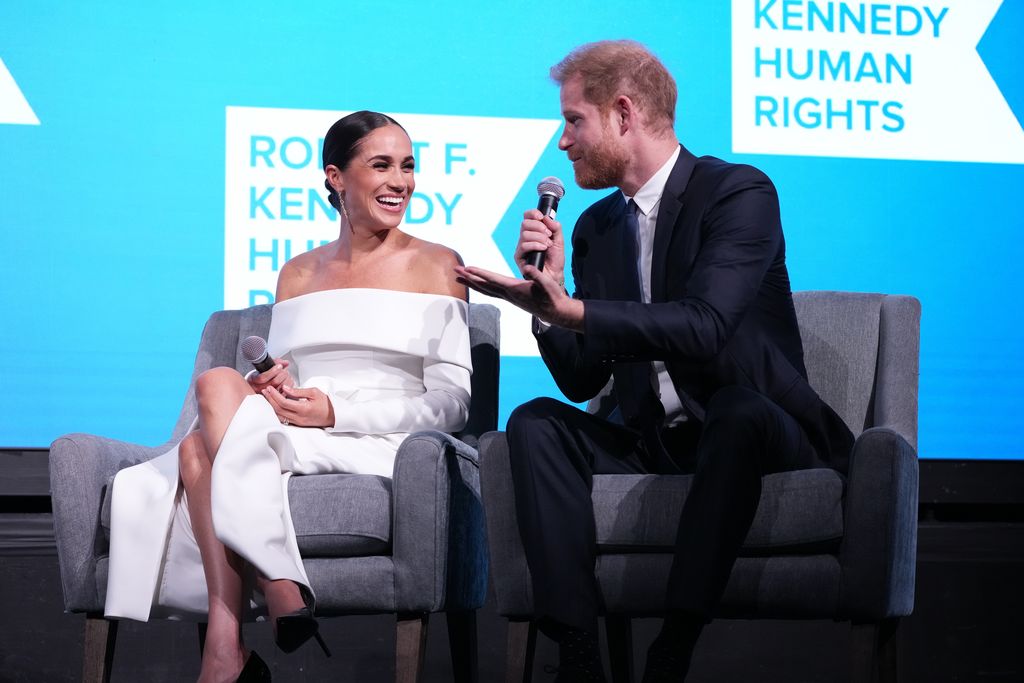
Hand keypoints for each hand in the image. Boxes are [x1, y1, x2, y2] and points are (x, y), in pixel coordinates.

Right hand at [247, 359, 293, 393]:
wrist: (258, 386)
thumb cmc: (261, 375)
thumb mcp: (264, 367)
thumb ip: (275, 362)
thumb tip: (285, 362)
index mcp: (254, 380)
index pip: (263, 378)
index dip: (273, 371)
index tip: (279, 366)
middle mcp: (259, 389)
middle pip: (274, 382)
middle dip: (282, 373)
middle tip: (284, 370)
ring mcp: (267, 395)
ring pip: (281, 387)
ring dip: (287, 379)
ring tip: (286, 375)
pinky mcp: (275, 399)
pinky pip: (285, 392)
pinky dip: (289, 385)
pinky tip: (288, 381)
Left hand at [261, 385, 335, 427]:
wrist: (334, 415)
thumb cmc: (326, 403)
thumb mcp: (314, 392)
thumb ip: (298, 391)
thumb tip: (284, 388)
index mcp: (304, 409)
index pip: (283, 402)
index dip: (274, 395)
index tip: (270, 388)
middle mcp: (299, 418)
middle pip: (278, 410)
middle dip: (270, 399)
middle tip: (265, 391)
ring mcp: (298, 422)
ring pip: (279, 415)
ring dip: (271, 406)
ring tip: (267, 397)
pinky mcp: (297, 424)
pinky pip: (283, 418)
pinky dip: (277, 411)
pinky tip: (275, 404)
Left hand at [454, 263, 584, 331]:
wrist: (556, 311)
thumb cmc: (552, 297)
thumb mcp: (547, 284)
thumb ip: (537, 276)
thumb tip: (527, 269)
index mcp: (515, 288)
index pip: (493, 279)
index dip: (479, 273)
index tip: (467, 268)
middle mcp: (508, 294)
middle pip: (484, 285)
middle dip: (469, 277)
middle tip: (455, 270)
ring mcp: (509, 297)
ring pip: (486, 289)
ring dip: (472, 283)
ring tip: (460, 277)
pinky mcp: (511, 298)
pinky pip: (492, 292)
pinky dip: (482, 287)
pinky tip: (478, 284)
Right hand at [513, 210, 564, 281]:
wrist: (555, 275)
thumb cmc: (555, 259)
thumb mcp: (559, 240)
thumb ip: (555, 227)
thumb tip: (547, 217)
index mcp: (534, 232)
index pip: (527, 217)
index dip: (533, 213)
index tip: (541, 217)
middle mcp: (525, 238)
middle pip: (525, 223)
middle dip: (539, 227)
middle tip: (548, 235)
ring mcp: (521, 247)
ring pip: (525, 234)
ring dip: (539, 238)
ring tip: (547, 245)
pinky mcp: (519, 257)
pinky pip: (523, 246)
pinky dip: (535, 245)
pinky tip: (543, 249)